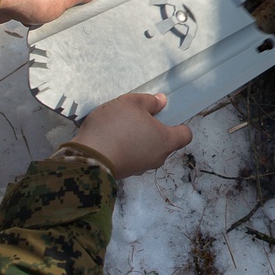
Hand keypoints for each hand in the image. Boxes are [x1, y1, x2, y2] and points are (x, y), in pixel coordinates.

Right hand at [71, 92, 192, 179]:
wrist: (89, 157)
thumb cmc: (116, 127)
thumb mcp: (132, 103)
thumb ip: (150, 101)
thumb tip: (162, 102)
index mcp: (166, 140)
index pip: (185, 135)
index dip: (179, 125)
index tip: (165, 117)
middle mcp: (158, 158)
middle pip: (164, 143)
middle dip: (154, 131)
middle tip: (138, 118)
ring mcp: (141, 168)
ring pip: (147, 151)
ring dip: (138, 141)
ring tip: (120, 128)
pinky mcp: (125, 173)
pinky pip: (131, 158)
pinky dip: (126, 149)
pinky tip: (111, 139)